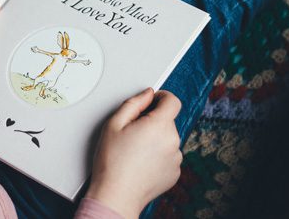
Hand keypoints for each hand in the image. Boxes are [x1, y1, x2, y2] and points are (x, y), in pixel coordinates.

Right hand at [86, 88, 182, 217]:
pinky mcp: (175, 173)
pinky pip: (168, 155)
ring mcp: (176, 158)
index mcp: (159, 126)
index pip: (173, 101)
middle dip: (153, 122)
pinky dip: (158, 155)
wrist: (117, 194)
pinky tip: (142, 162)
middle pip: (168, 121)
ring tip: (136, 151)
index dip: (162, 97)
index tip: (153, 101)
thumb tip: (147, 94)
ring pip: (168, 139)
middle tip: (133, 132)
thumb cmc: (112, 161)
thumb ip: (133, 103)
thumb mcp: (114, 123)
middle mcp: (173, 141)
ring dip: (156, 139)